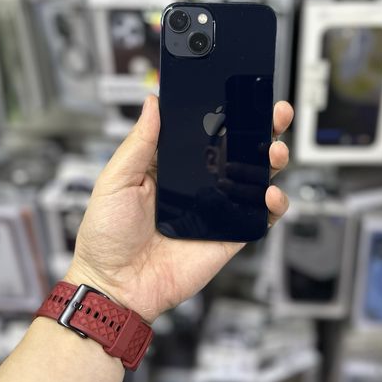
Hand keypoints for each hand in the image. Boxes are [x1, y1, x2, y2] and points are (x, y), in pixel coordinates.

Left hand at [66, 95, 292, 322]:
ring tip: (275, 151)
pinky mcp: (229, 235)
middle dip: (261, 128)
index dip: (226, 113)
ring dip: (272, 160)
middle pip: (238, 149)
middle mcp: (198, 183)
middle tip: (274, 113)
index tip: (242, 94)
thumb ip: (138, 143)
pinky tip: (269, 193)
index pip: (206, 131)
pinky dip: (273, 204)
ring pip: (254, 178)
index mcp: (172, 165)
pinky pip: (259, 217)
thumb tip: (153, 104)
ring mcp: (217, 208)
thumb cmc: (106, 236)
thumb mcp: (115, 181)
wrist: (115, 286)